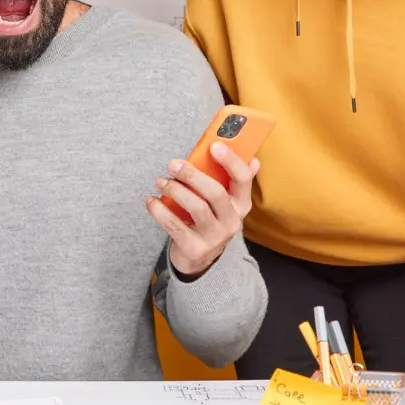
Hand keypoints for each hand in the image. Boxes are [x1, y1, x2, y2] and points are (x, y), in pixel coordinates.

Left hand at [145, 142, 260, 278]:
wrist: (199, 258)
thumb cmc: (209, 219)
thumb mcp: (224, 203)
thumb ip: (233, 180)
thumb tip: (254, 159)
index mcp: (241, 204)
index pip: (243, 179)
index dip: (231, 161)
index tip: (214, 146)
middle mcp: (232, 221)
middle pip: (215, 193)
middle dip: (192, 175)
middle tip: (173, 164)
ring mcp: (214, 237)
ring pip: (196, 208)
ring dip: (174, 190)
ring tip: (161, 182)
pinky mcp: (195, 248)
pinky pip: (175, 226)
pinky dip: (159, 210)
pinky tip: (151, 200)